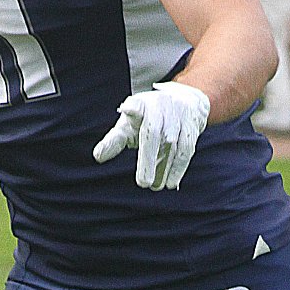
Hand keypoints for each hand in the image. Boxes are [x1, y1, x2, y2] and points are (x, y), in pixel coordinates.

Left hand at [92, 81, 210, 190]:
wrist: (184, 102)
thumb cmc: (147, 118)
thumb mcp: (129, 125)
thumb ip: (114, 140)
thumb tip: (98, 156)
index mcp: (140, 104)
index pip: (135, 106)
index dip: (132, 108)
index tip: (128, 109)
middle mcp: (160, 107)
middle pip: (154, 132)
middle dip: (149, 159)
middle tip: (143, 183)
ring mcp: (178, 115)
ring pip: (172, 144)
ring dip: (164, 168)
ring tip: (154, 187)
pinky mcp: (191, 126)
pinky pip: (186, 149)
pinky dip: (178, 167)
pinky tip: (170, 183)